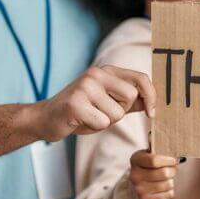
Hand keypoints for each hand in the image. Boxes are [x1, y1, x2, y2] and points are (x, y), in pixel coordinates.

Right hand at [33, 65, 155, 141]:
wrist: (46, 118)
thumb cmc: (82, 112)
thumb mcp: (109, 102)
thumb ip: (131, 100)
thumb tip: (154, 101)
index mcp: (107, 71)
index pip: (140, 78)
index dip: (151, 95)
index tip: (151, 112)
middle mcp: (97, 74)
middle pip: (131, 96)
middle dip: (121, 111)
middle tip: (102, 112)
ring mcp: (85, 86)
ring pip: (117, 113)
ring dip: (106, 121)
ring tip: (90, 116)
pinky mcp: (75, 102)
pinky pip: (102, 122)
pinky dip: (94, 127)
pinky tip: (80, 121)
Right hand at [129, 150, 178, 198]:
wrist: (139, 182)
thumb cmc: (150, 165)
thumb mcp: (151, 154)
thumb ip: (161, 151)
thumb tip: (177, 153)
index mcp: (136, 159)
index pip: (154, 160)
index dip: (168, 160)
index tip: (175, 160)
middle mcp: (135, 175)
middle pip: (164, 173)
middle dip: (173, 170)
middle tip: (173, 168)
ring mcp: (139, 188)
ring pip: (167, 184)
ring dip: (171, 180)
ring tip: (168, 178)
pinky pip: (167, 195)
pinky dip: (170, 191)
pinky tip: (165, 187)